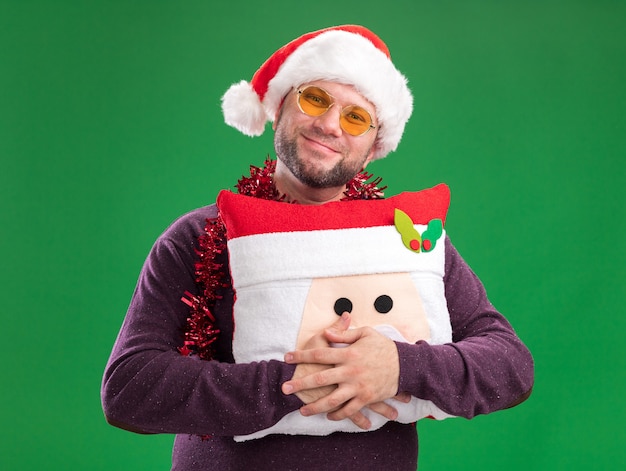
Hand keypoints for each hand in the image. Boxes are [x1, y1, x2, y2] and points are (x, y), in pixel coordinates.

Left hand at [282, 317, 400, 428]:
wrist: (407, 365)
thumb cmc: (384, 347)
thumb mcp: (366, 333)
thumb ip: (344, 333)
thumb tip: (327, 332)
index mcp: (348, 353)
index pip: (319, 354)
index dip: (301, 355)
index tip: (287, 358)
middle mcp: (350, 371)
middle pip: (320, 379)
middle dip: (300, 384)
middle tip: (284, 388)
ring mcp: (358, 387)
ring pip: (332, 400)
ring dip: (315, 407)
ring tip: (302, 410)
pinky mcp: (366, 398)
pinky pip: (349, 410)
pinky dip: (337, 414)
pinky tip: (328, 416)